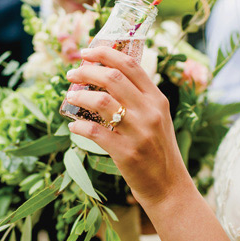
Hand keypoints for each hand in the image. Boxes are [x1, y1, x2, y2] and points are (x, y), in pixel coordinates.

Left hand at [66, 46, 193, 206]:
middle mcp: (150, 112)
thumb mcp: (158, 119)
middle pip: (112, 78)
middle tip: (71, 74)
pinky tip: (73, 125)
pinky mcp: (127, 153)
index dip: (105, 53)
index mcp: (158, 99)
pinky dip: (79, 126)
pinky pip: (95, 132)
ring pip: (101, 101)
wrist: (170, 188)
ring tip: (69, 97)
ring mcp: (139, 133)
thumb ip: (140, 99)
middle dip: (87, 70)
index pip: (130, 65)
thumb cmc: (159, 151)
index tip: (87, 52)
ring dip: (79, 96)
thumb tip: (109, 77)